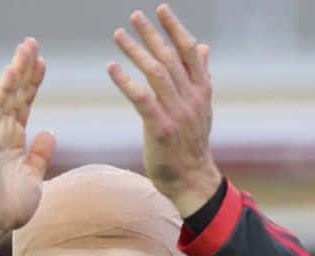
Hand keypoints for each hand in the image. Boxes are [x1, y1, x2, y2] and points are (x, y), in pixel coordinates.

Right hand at [0, 37, 55, 253]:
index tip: (43, 65)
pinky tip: (13, 71)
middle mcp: (1, 134)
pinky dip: (3, 89)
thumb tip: (49, 133)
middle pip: (15, 94)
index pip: (24, 106)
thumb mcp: (34, 177)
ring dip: (16, 71)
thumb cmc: (10, 207)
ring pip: (5, 95)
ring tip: (26, 47)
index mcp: (14, 142)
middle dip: (25, 69)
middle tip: (32, 44)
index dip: (33, 85)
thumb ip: (39, 155)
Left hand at [108, 4, 222, 216]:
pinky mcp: (161, 128)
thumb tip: (203, 47)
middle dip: (151, 34)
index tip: (161, 11)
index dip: (175, 29)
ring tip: (119, 35)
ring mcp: (177, 112)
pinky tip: (112, 67)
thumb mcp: (202, 107)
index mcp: (202, 89)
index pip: (189, 51)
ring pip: (156, 73)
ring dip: (136, 51)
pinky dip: (126, 80)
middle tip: (134, 16)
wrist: (192, 180)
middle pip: (170, 57)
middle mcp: (191, 97)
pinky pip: (142, 98)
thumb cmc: (191, 144)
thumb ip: (200, 76)